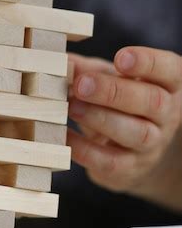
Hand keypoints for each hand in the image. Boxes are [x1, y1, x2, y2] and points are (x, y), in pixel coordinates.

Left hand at [68, 47, 181, 210]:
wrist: (132, 150)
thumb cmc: (118, 102)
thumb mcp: (107, 78)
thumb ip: (86, 68)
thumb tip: (59, 62)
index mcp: (166, 84)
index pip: (169, 70)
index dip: (148, 63)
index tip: (120, 58)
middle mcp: (166, 115)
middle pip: (152, 102)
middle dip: (114, 92)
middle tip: (82, 84)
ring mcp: (152, 145)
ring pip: (137, 133)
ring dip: (101, 119)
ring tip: (72, 107)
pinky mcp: (131, 169)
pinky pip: (112, 162)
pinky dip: (86, 149)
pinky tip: (66, 135)